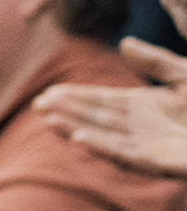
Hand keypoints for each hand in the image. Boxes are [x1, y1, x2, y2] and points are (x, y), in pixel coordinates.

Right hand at [33, 37, 186, 176]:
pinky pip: (125, 157)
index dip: (77, 96)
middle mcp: (141, 128)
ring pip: (104, 137)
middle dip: (68, 112)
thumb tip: (124, 45)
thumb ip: (156, 62)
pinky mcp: (158, 164)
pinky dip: (101, 148)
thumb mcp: (185, 75)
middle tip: (39, 104)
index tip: (49, 92)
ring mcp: (148, 147)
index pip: (103, 101)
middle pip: (97, 119)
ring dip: (75, 129)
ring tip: (50, 119)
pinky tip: (80, 139)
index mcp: (145, 107)